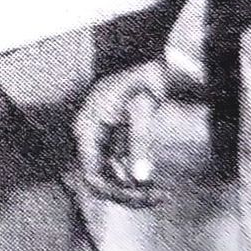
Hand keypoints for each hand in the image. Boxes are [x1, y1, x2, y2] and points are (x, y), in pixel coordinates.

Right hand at [73, 59, 170, 206]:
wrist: (148, 52)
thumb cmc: (145, 75)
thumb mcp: (143, 107)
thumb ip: (139, 142)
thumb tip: (139, 178)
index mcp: (89, 129)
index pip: (93, 175)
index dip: (116, 193)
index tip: (145, 197)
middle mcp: (89, 136)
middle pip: (100, 181)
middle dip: (128, 195)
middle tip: (160, 197)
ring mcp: (99, 137)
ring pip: (110, 176)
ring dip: (133, 189)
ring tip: (161, 193)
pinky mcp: (111, 136)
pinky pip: (118, 165)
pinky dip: (136, 177)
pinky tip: (156, 181)